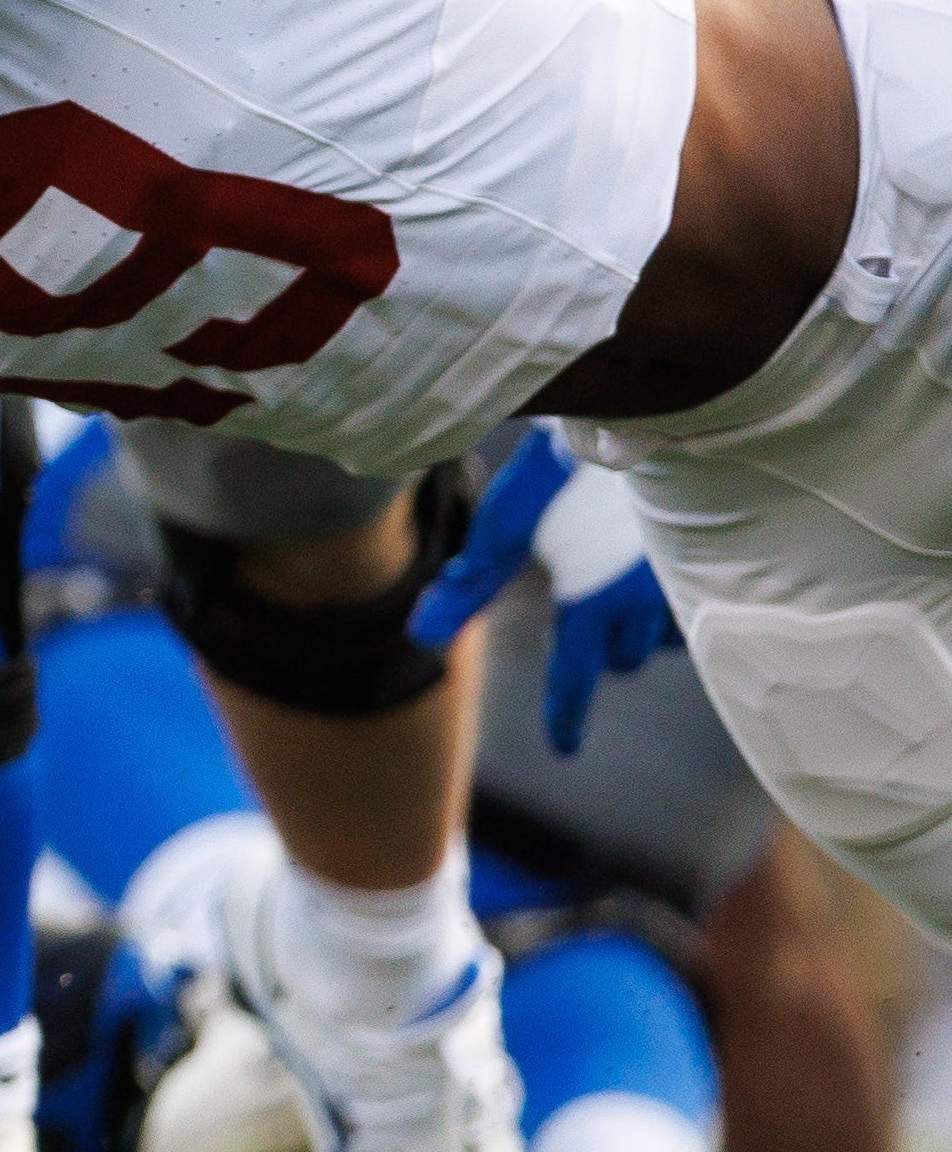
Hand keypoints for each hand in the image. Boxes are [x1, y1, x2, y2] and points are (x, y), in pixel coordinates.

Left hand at [416, 428, 676, 755]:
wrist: (651, 404)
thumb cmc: (566, 464)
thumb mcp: (505, 520)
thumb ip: (470, 582)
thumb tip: (421, 637)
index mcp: (595, 601)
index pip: (577, 677)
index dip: (565, 713)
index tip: (563, 747)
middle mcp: (652, 602)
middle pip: (625, 656)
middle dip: (603, 647)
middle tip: (584, 607)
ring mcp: (697, 578)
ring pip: (667, 628)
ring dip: (645, 618)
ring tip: (624, 574)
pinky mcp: (731, 552)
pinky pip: (705, 595)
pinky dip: (683, 590)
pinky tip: (668, 556)